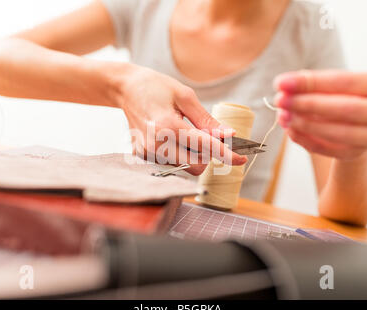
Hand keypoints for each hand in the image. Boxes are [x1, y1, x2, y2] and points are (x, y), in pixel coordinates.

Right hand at [119, 65, 246, 173]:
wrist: (125, 89)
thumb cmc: (156, 86)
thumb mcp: (185, 96)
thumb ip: (206, 120)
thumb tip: (228, 134)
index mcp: (168, 125)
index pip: (205, 146)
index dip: (226, 154)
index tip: (242, 160)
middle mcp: (156, 143)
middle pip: (197, 164)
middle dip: (208, 154)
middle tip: (205, 135)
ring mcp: (147, 152)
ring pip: (185, 166)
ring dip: (193, 154)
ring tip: (182, 130)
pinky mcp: (142, 155)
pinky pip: (171, 162)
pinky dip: (179, 153)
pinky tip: (170, 136)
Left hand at [274, 70, 366, 160]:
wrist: (355, 123)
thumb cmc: (342, 96)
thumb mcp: (332, 84)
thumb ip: (311, 83)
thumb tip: (284, 86)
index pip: (344, 81)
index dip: (310, 82)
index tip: (281, 83)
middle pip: (345, 109)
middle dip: (307, 104)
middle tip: (280, 101)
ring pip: (337, 132)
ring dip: (304, 124)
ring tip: (283, 115)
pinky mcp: (357, 153)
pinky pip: (327, 149)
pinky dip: (304, 139)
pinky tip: (289, 129)